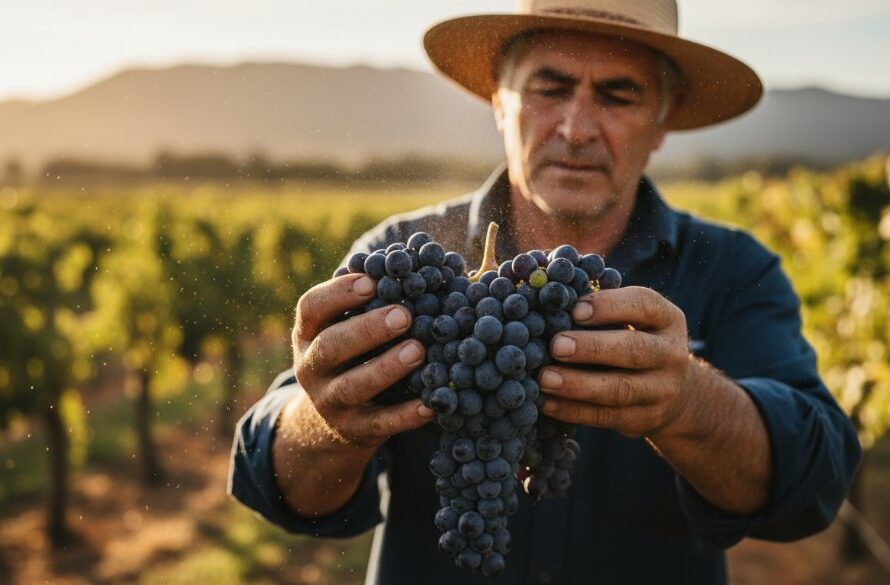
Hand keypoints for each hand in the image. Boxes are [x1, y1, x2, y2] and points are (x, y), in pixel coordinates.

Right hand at [292, 273, 433, 447]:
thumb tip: (417, 264)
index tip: (371, 281)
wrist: (330, 420)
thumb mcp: (345, 327)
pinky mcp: (354, 431)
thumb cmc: (351, 354)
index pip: (311, 308)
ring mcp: (330, 402)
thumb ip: (370, 301)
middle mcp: (312, 368)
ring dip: (387, 368)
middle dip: (367, 330)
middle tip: (404, 315)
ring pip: (354, 386)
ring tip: (419, 350)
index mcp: (308, 334)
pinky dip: (406, 415)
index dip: (338, 293)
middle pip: (331, 346)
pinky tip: (432, 403)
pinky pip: (381, 424)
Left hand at [538, 286, 691, 437]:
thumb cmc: (635, 341)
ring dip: (577, 385)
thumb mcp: (633, 319)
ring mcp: (662, 391)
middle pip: (633, 350)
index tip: (575, 310)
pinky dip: (573, 411)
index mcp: (667, 319)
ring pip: (619, 390)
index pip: (643, 305)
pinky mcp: (646, 420)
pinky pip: (607, 417)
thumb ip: (601, 308)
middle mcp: (671, 354)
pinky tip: (547, 402)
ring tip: (545, 378)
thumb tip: (551, 296)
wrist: (676, 393)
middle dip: (592, 348)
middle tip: (556, 346)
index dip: (609, 306)